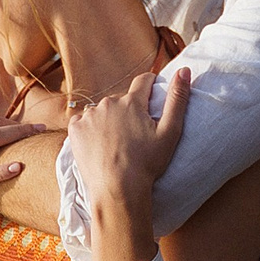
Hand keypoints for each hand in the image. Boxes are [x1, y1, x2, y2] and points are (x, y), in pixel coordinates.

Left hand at [65, 65, 186, 260]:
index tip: (151, 97)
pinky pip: (83, 122)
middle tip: (134, 135)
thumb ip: (177, 99)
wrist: (117, 190)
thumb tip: (184, 70)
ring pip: (102, 111)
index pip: (143, 81)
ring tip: (116, 143)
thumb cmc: (147, 164)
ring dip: (108, 120)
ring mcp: (90, 115)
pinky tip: (99, 145)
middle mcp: (109, 102)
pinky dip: (90, 130)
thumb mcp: (170, 132)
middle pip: (122, 99)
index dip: (150, 86)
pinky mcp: (75, 129)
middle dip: (128, 110)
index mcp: (132, 102)